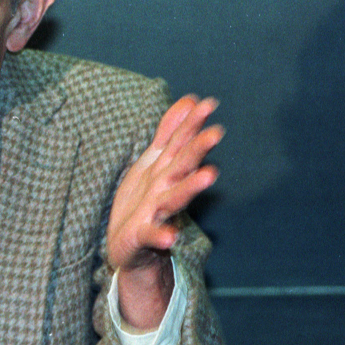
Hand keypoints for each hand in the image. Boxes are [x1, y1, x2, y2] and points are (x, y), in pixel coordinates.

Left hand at [107, 95, 223, 328]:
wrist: (128, 245)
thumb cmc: (143, 199)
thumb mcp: (153, 161)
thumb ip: (170, 132)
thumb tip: (189, 99)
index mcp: (167, 169)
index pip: (181, 142)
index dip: (192, 123)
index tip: (208, 104)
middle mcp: (167, 188)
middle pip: (183, 165)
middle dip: (198, 149)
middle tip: (216, 132)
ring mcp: (158, 212)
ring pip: (175, 196)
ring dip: (191, 186)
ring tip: (209, 175)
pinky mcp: (145, 235)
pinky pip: (153, 234)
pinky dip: (162, 235)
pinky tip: (170, 237)